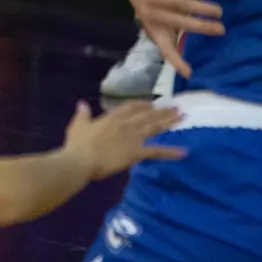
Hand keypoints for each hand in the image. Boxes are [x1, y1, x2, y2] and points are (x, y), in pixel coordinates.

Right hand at [63, 100, 184, 179]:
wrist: (83, 159)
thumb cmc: (78, 143)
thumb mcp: (78, 125)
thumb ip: (83, 114)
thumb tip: (81, 104)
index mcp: (112, 117)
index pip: (132, 106)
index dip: (143, 104)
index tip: (152, 103)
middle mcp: (126, 123)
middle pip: (148, 114)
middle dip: (163, 110)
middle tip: (177, 106)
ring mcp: (133, 136)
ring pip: (155, 126)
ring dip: (169, 121)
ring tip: (182, 116)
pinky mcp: (137, 151)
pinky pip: (157, 151)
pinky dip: (170, 152)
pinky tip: (183, 152)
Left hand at [115, 0, 222, 77]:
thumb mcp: (153, 14)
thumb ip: (169, 24)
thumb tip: (196, 33)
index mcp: (152, 26)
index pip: (164, 47)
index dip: (176, 61)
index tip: (189, 73)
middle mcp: (152, 13)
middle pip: (181, 23)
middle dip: (202, 28)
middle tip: (221, 30)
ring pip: (182, 4)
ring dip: (202, 8)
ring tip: (218, 10)